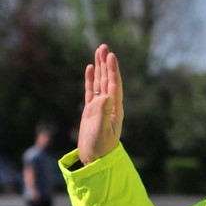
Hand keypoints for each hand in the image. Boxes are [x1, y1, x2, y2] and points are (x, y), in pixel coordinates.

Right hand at [78, 44, 123, 164]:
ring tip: (98, 51)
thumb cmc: (100, 147)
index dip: (113, 70)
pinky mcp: (91, 111)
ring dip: (99, 67)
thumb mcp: (102, 130)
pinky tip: (90, 68)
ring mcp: (100, 107)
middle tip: (104, 46)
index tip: (111, 55)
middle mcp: (109, 106)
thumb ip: (104, 112)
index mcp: (115, 110)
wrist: (95, 159)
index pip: (114, 85)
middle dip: (106, 63)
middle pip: (108, 80)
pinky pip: (91, 90)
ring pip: (99, 82)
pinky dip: (90, 79)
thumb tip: (107, 95)